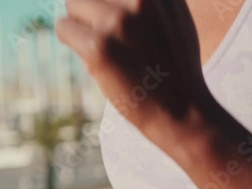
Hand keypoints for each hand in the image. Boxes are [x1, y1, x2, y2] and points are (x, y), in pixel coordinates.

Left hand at [56, 0, 209, 151]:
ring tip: (100, 48)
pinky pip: (64, 28)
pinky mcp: (100, 46)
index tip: (111, 20)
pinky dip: (70, 41)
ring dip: (80, 25)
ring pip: (74, 3)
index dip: (109, 3)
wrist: (185, 112)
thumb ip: (153, 3)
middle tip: (105, 36)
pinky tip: (91, 58)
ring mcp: (119, 21)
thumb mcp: (177, 22)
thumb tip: (122, 0)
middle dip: (93, 9)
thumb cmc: (179, 73)